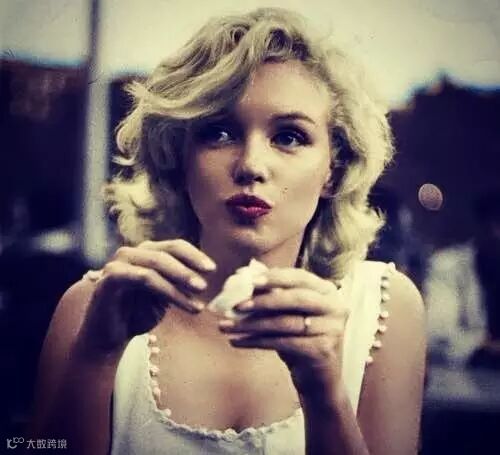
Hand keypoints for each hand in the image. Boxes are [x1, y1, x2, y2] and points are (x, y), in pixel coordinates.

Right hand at [79, 239, 215, 355]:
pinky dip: (164, 289)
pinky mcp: (110, 277)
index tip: (212, 269)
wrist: (109, 338)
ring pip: (155, 264)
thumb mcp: (165, 296)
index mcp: (146, 252)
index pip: (175, 246)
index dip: (195, 255)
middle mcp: (131, 252)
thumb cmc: (138, 314)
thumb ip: (179, 282)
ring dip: (179, 282)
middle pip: (166, 252)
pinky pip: (142, 278)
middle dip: (189, 268)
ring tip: (197, 303)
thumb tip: (206, 276)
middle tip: (205, 286)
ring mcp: (118, 263)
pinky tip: (180, 304)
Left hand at [218, 267, 347, 397]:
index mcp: (327, 291)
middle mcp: (335, 307)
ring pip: (285, 322)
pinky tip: (237, 342)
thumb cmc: (300, 340)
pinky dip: (256, 341)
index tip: (249, 280)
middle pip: (295, 298)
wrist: (319, 380)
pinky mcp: (322, 350)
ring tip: (227, 326)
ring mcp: (332, 329)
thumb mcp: (288, 314)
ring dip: (252, 324)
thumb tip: (243, 275)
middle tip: (236, 305)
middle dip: (262, 300)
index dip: (274, 277)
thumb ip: (273, 294)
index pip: (299, 277)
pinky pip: (283, 343)